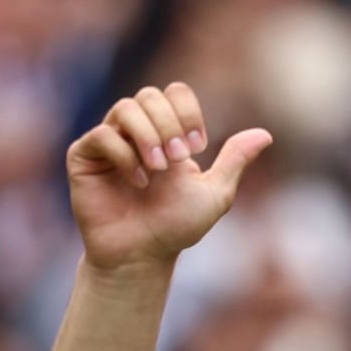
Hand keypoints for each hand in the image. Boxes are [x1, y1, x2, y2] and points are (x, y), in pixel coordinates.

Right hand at [66, 83, 271, 270]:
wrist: (141, 256)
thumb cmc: (175, 227)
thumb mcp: (214, 194)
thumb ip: (234, 162)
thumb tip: (265, 135)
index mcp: (167, 133)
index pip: (174, 93)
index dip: (188, 111)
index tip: (198, 147)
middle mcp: (136, 132)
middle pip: (150, 95)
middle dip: (169, 125)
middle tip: (177, 160)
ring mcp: (109, 142)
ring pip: (125, 108)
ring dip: (148, 136)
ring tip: (158, 169)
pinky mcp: (84, 157)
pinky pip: (101, 135)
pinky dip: (123, 155)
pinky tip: (138, 181)